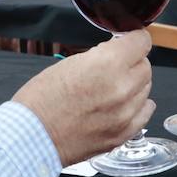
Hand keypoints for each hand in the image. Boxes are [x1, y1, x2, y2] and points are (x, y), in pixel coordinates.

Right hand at [14, 30, 153, 165]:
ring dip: (134, 85)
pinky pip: (145, 112)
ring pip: (146, 89)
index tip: (128, 41)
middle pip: (145, 66)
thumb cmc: (41, 100)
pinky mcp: (123, 133)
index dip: (134, 38)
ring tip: (111, 88)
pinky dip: (138, 106)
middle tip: (115, 66)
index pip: (141, 41)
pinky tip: (125, 104)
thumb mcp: (70, 63)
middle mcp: (122, 88)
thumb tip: (117, 52)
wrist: (31, 137)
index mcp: (107, 64)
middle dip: (132, 62)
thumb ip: (100, 56)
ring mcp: (125, 113)